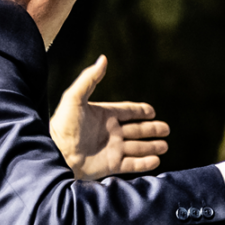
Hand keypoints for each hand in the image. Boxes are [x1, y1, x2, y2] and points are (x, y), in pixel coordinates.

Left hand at [50, 56, 169, 179]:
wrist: (58, 154)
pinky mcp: (112, 165)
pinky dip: (145, 163)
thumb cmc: (64, 126)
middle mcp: (110, 132)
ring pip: (138, 147)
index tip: (152, 111)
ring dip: (152, 146)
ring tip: (164, 146)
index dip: (140, 111)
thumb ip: (90, 78)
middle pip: (137, 129)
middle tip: (166, 129)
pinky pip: (132, 164)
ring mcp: (112, 149)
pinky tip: (156, 161)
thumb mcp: (74, 98)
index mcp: (104, 115)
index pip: (127, 111)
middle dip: (152, 129)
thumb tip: (103, 59)